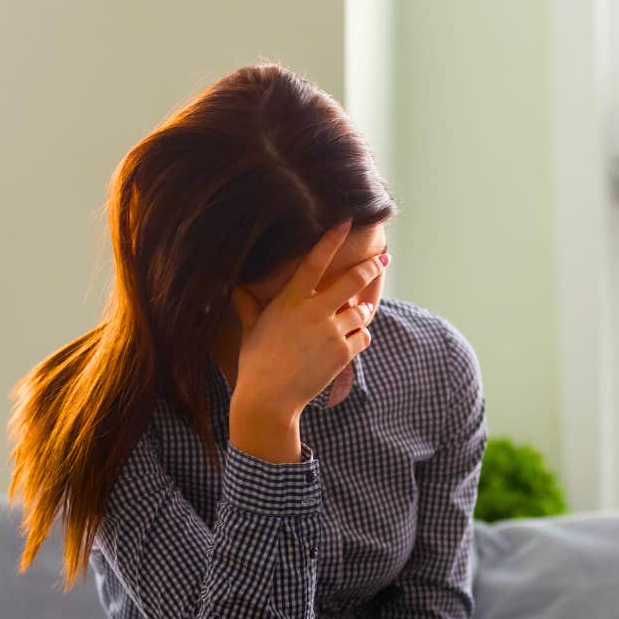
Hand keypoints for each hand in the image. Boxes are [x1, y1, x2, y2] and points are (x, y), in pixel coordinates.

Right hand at [228, 221, 385, 460]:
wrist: (268, 398)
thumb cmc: (255, 362)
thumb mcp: (251, 329)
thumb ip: (249, 305)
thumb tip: (236, 289)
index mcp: (290, 300)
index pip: (314, 261)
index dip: (331, 238)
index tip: (346, 220)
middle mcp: (314, 312)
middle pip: (352, 281)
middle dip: (371, 267)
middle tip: (382, 260)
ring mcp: (331, 332)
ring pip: (362, 312)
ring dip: (363, 311)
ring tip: (359, 312)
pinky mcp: (342, 354)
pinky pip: (363, 337)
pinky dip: (360, 337)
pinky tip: (351, 340)